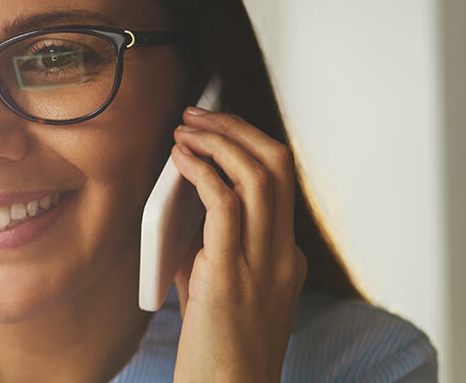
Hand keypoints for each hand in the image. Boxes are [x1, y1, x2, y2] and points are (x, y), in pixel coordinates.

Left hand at [168, 107, 306, 382]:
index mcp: (284, 258)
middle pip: (278, 165)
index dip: (246, 145)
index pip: (279, 182)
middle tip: (201, 114)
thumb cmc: (217, 352)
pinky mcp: (232, 272)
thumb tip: (181, 199)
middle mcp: (282, 253)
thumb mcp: (217, 289)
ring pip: (261, 173)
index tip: (216, 129)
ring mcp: (263, 262)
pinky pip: (228, 202)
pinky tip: (181, 160)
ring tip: (187, 127)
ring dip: (221, 140)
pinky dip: (205, 170)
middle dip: (239, 128)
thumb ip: (208, 245)